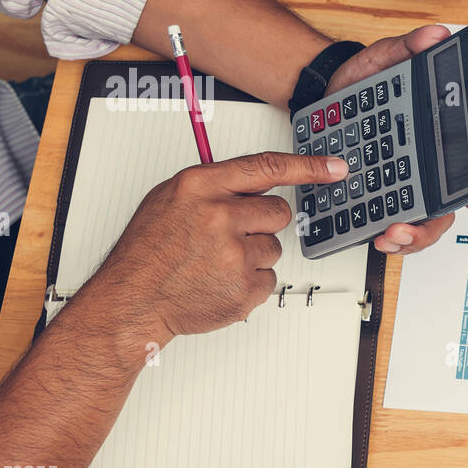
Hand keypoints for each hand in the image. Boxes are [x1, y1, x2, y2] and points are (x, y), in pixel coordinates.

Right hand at [87, 152, 348, 345]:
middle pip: (278, 212)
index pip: (268, 168)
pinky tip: (220, 282)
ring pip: (274, 248)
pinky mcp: (244, 287)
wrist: (131, 300)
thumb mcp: (171, 199)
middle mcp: (219, 216)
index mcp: (201, 186)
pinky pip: (269, 279)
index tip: (335, 169)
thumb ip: (215, 187)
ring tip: (215, 264)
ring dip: (252, 256)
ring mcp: (233, 254)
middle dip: (261, 225)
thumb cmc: (148, 251)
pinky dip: (249, 283)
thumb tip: (257, 182)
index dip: (308, 168)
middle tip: (228, 238)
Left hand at [327, 23, 467, 254]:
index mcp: (434, 138)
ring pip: (422, 224)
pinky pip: (392, 226)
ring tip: (389, 236)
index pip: (466, 166)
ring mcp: (401, 185)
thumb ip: (407, 47)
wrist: (320, 97)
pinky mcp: (376, 198)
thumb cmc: (359, 81)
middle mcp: (423, 166)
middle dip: (429, 226)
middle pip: (444, 208)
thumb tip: (435, 36)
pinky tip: (376, 236)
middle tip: (405, 226)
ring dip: (411, 238)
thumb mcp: (381, 59)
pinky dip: (389, 237)